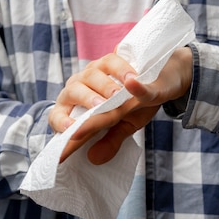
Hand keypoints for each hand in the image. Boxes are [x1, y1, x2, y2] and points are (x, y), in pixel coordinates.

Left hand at [49, 46, 192, 163]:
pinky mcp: (113, 59)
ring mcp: (95, 70)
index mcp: (76, 109)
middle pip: (73, 92)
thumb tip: (94, 159)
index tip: (71, 131)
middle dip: (86, 101)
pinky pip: (114, 63)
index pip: (58, 116)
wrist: (159, 82)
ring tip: (117, 95)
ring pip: (93, 75)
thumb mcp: (124, 126)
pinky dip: (122, 71)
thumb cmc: (134, 105)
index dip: (61, 122)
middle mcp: (80, 86)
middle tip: (99, 109)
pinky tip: (131, 79)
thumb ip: (110, 140)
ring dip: (104, 86)